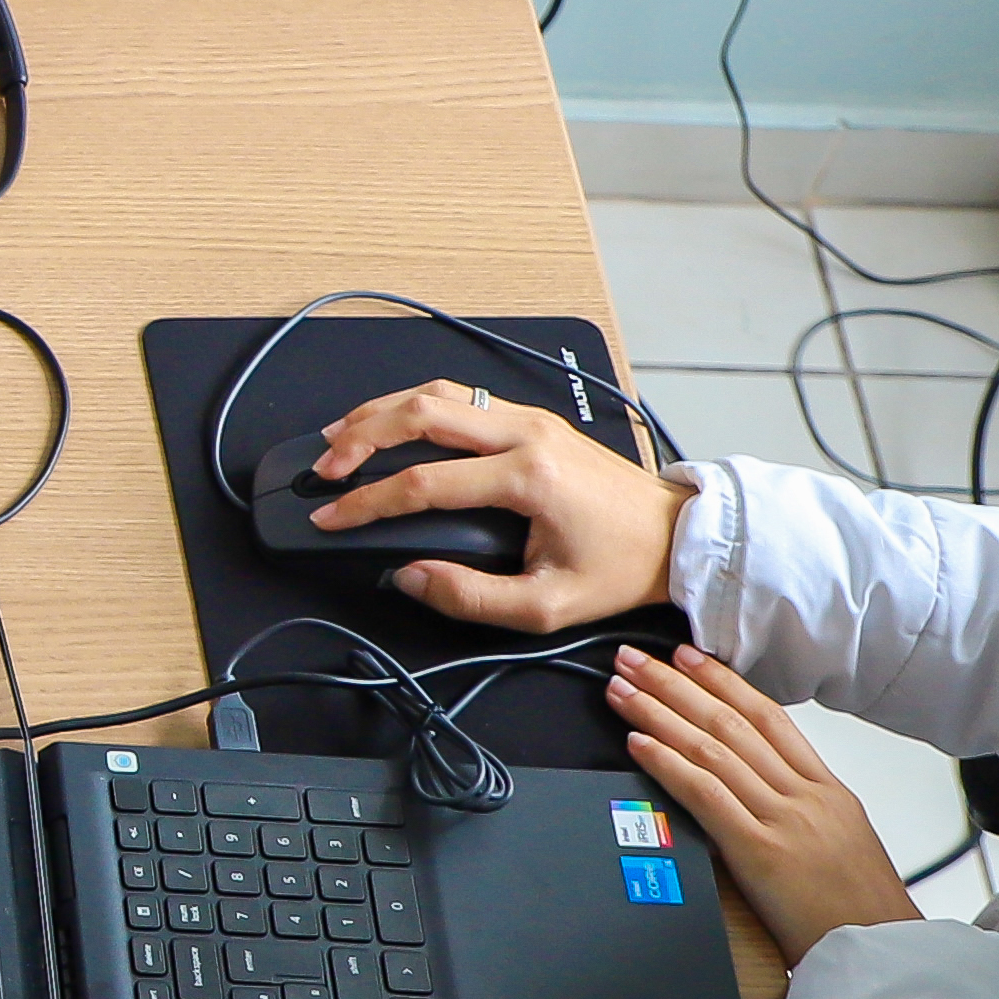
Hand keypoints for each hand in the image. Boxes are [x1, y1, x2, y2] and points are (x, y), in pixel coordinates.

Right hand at [307, 380, 687, 631]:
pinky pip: (461, 397)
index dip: (366, 502)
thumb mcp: (546, 605)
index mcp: (529, 477)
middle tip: (324, 468)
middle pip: (421, 412)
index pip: (424, 482)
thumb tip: (410, 576)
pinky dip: (413, 406)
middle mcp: (527, 434)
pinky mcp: (532, 419)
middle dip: (360, 436)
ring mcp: (530, 418)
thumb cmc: (621, 566)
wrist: (674, 534)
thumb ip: (470, 596)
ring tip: (339, 436)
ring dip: (381, 411)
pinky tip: (388, 423)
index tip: (331, 517)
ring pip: (438, 392)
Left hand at [603, 645, 924, 956]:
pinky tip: (638, 743)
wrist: (884, 953)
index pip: (768, 718)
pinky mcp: (761, 850)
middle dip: (677, 685)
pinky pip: (706, 794)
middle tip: (635, 657)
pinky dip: (668, 763)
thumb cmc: (861, 910)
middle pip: (732, 722)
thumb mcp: (841, 843)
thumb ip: (801, 810)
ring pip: (713, 749)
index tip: (687, 657)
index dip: (723, 682)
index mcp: (828, 790)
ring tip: (623, 689)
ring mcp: (784, 818)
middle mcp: (806, 795)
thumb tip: (755, 791)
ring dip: (660, 713)